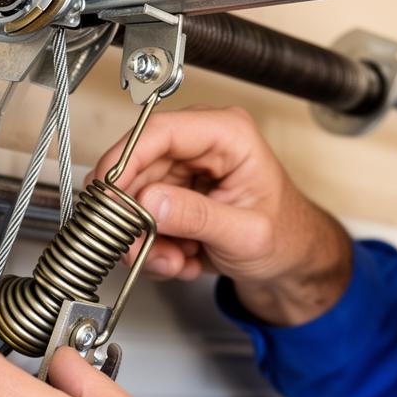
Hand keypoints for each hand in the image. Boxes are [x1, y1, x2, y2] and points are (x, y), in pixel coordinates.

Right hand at [92, 105, 352, 325]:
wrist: (291, 263)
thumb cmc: (286, 238)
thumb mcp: (246, 233)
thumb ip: (197, 217)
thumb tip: (150, 202)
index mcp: (227, 135)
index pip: (160, 132)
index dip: (124, 161)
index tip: (105, 196)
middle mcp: (201, 146)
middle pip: (137, 169)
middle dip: (136, 218)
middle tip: (140, 249)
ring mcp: (183, 173)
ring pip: (135, 201)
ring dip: (148, 241)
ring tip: (178, 261)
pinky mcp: (172, 198)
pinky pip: (142, 222)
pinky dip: (156, 248)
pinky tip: (183, 259)